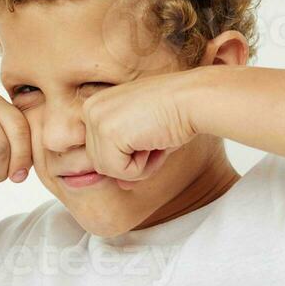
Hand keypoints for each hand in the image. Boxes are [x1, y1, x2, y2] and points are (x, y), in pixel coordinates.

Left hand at [82, 73, 197, 188]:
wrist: (193, 99)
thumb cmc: (176, 114)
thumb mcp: (146, 139)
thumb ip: (129, 161)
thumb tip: (121, 186)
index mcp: (97, 105)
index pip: (99, 151)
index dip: (127, 156)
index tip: (149, 138)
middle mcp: (91, 109)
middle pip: (99, 163)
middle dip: (131, 162)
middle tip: (154, 142)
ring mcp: (96, 119)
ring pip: (107, 170)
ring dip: (137, 166)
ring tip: (154, 142)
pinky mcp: (107, 132)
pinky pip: (119, 172)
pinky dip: (142, 168)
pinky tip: (153, 144)